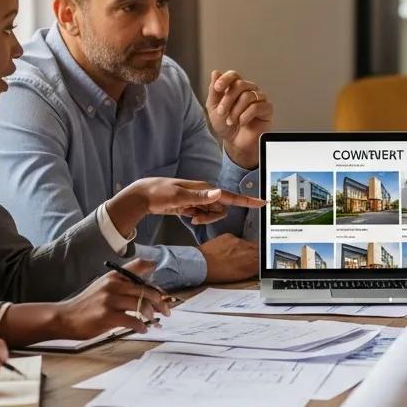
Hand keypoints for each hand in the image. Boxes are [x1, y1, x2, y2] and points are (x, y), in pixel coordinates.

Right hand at [51, 258, 172, 339]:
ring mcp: (110, 301)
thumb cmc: (87, 304)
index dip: (155, 277)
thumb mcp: (103, 286)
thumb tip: (147, 290)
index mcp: (114, 276)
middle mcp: (113, 285)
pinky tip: (143, 329)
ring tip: (153, 321)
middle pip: (146, 290)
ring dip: (152, 315)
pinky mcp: (107, 317)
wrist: (65, 317)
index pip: (140, 267)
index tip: (164, 292)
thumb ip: (122, 284)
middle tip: (166, 311)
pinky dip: (142, 326)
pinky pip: (133, 321)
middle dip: (160, 302)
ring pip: (142, 305)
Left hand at [107, 177, 265, 234]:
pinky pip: (203, 213)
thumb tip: (219, 193)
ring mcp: (198, 199)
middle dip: (212, 217)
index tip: (262, 202)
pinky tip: (186, 215)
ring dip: (205, 218)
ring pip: (212, 212)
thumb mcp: (179, 197)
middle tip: (194, 218)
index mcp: (205, 188)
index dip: (246, 200)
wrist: (143, 195)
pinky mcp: (191, 205)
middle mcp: (204, 193)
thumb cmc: (160, 193)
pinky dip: (198, 217)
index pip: (230, 195)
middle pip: (221, 208)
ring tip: (188, 216)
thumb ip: (200, 197)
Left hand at [199, 234, 258, 282]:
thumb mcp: (239, 276)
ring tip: (234, 256)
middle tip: (247, 260)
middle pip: (258, 249)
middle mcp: (248, 249)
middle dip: (255, 253)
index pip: (264, 258)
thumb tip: (258, 266)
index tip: (259, 263)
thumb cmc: (218, 274)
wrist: (201, 264)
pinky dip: (234, 244)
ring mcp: (238, 241)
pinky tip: (226, 251)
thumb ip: (251, 269)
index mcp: (252, 261)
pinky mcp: (229, 236)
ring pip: (246, 243)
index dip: (262, 261)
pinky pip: (236, 239)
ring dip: (244, 249)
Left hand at [206, 69, 273, 169]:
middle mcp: (249, 90)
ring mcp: (259, 98)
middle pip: (240, 85)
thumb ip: (214, 91)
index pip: (234, 75)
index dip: (225, 79)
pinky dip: (246, 116)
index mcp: (236, 88)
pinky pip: (257, 107)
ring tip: (231, 121)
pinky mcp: (267, 109)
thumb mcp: (213, 108)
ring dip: (235, 111)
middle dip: (227, 100)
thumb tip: (215, 73)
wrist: (235, 143)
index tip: (217, 88)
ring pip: (248, 96)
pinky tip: (242, 122)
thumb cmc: (226, 125)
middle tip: (221, 112)